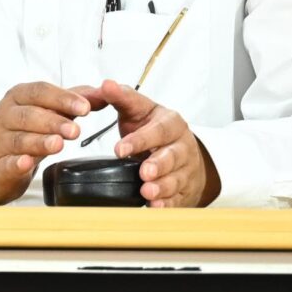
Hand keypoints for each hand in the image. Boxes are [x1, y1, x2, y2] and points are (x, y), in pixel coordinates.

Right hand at [0, 82, 91, 203]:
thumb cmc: (24, 130)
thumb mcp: (44, 111)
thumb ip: (70, 102)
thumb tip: (101, 93)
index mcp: (18, 97)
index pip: (39, 92)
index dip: (62, 98)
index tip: (86, 106)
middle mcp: (5, 115)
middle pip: (28, 115)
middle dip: (53, 121)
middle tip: (75, 130)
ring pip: (18, 139)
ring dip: (39, 141)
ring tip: (58, 144)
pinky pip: (6, 163)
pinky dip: (16, 163)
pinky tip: (26, 163)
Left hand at [93, 78, 220, 207]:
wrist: (180, 147)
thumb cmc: (153, 127)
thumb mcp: (138, 108)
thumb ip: (121, 97)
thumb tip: (105, 85)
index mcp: (171, 123)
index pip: (158, 130)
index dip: (140, 140)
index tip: (119, 149)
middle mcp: (182, 146)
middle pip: (172, 156)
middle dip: (158, 165)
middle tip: (143, 172)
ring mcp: (186, 169)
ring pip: (177, 179)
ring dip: (162, 187)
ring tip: (147, 191)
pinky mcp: (185, 188)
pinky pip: (178, 198)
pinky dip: (168, 204)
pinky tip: (157, 207)